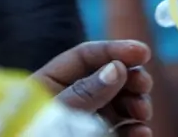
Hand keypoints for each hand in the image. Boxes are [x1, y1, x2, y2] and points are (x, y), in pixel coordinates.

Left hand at [32, 40, 152, 136]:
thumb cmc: (32, 135)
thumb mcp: (57, 114)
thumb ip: (86, 92)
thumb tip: (117, 69)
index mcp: (51, 83)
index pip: (86, 56)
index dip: (115, 50)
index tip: (143, 52)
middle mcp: (74, 97)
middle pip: (110, 76)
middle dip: (132, 79)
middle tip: (145, 86)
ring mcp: (89, 118)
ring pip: (121, 101)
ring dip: (137, 104)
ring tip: (142, 113)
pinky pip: (123, 128)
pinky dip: (135, 129)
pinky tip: (142, 132)